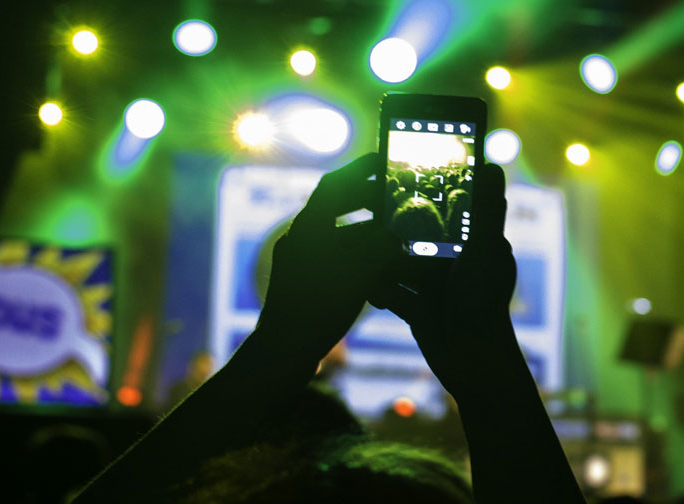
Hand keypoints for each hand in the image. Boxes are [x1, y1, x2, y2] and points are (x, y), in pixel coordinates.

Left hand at [258, 154, 399, 360]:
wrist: (283, 353)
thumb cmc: (318, 307)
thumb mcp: (360, 271)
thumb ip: (383, 246)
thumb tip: (399, 234)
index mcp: (310, 226)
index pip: (335, 183)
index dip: (360, 169)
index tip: (383, 159)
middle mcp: (303, 239)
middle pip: (338, 208)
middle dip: (369, 201)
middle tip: (397, 198)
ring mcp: (303, 262)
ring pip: (341, 235)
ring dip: (369, 232)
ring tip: (398, 234)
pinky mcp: (308, 284)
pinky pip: (338, 260)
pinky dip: (361, 257)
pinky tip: (382, 267)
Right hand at [370, 163, 518, 399]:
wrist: (470, 362)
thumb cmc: (483, 303)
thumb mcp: (482, 250)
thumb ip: (484, 210)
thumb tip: (493, 164)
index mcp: (475, 243)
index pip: (452, 208)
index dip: (431, 191)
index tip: (403, 173)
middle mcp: (456, 261)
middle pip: (419, 233)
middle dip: (396, 225)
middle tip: (370, 207)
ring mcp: (435, 285)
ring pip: (400, 261)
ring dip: (382, 257)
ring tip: (358, 242)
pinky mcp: (417, 307)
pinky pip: (391, 290)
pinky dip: (378, 287)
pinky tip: (361, 281)